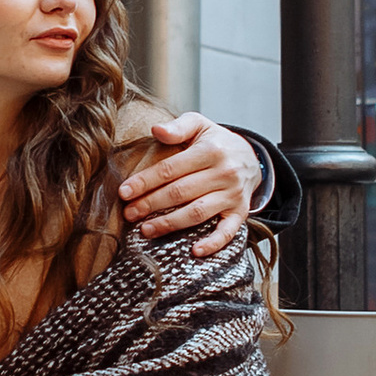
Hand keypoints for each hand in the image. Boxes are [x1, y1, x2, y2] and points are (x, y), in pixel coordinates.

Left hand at [120, 113, 259, 254]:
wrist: (251, 156)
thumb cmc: (216, 142)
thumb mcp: (199, 125)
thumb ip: (178, 127)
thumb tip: (156, 129)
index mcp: (210, 150)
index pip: (170, 169)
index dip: (145, 181)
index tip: (124, 192)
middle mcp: (224, 173)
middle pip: (180, 192)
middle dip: (151, 204)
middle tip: (129, 214)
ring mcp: (233, 195)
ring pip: (197, 212)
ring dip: (170, 223)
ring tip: (146, 230)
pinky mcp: (241, 212)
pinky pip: (228, 232)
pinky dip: (213, 243)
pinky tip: (194, 251)